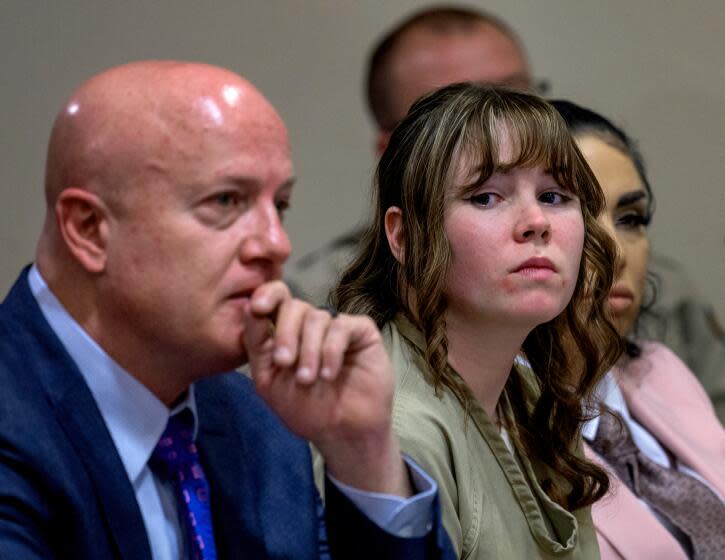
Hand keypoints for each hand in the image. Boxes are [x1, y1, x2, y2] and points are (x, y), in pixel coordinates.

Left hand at [242, 281, 410, 496]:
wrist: (342, 433)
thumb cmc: (305, 409)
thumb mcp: (269, 380)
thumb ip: (256, 344)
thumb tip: (248, 307)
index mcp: (285, 332)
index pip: (274, 299)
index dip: (266, 295)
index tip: (257, 307)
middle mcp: (310, 325)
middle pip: (293, 306)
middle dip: (286, 334)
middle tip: (284, 363)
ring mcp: (336, 326)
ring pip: (317, 318)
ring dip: (309, 351)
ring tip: (308, 380)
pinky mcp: (361, 332)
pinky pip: (342, 327)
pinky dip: (331, 350)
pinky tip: (328, 374)